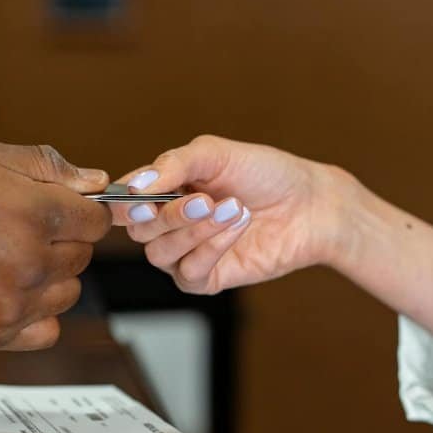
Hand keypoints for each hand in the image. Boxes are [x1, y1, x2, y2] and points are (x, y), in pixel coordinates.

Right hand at [0, 139, 111, 348]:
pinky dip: (34, 313)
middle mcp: (28, 262)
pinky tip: (3, 291)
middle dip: (60, 237)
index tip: (57, 206)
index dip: (80, 208)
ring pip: (67, 292)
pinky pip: (46, 330)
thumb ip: (43, 166)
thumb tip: (96, 180)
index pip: (96, 219)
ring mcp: (11, 304)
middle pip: (82, 254)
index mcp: (31, 212)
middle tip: (13, 226)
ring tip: (2, 257)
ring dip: (49, 275)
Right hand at [112, 135, 358, 294]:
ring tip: (233, 209)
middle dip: (169, 215)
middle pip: (138, 230)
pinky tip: (235, 229)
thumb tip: (135, 186)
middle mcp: (170, 223)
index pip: (124, 201)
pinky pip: (189, 273)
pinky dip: (210, 249)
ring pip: (160, 253)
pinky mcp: (208, 278)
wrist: (310, 204)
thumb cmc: (265, 173)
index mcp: (164, 190)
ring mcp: (187, 252)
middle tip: (205, 199)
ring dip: (196, 230)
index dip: (123, 201)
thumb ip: (173, 164)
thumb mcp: (216, 154)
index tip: (138, 196)